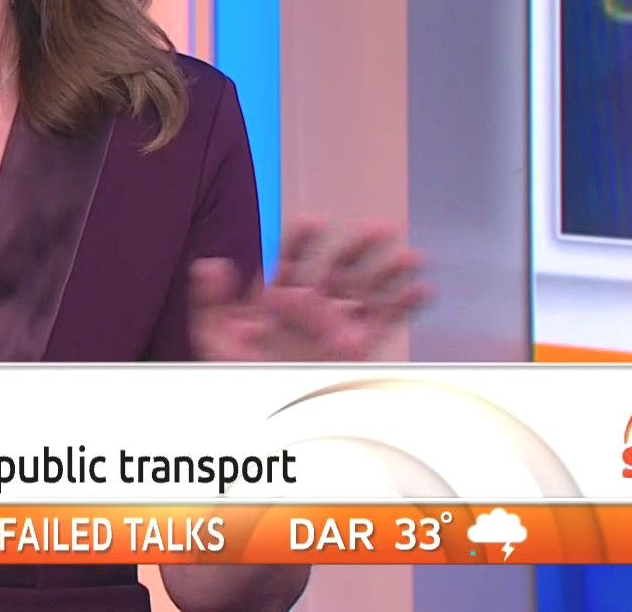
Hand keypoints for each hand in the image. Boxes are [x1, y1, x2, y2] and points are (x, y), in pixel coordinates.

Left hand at [189, 219, 431, 362]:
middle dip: (359, 247)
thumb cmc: (235, 371)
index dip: (303, 239)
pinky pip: (385, 322)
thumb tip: (209, 264)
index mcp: (279, 294)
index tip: (314, 222)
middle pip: (339, 268)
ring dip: (390, 273)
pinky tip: (422, 290)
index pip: (294, 259)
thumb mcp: (215, 336)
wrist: (262, 410)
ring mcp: (337, 324)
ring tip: (410, 257)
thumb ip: (211, 301)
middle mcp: (312, 304)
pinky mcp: (358, 347)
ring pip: (368, 291)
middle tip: (380, 228)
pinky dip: (405, 306)